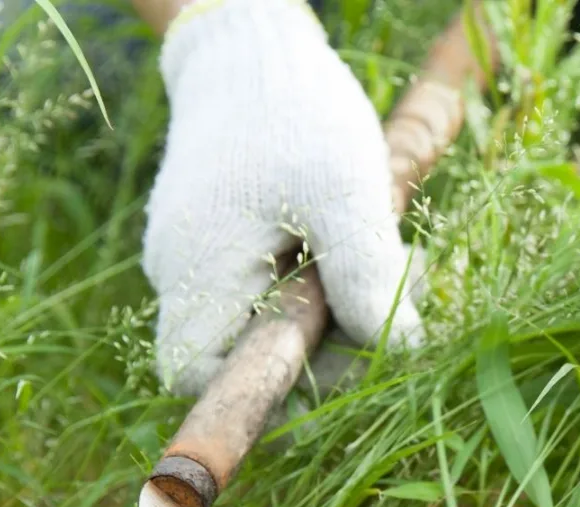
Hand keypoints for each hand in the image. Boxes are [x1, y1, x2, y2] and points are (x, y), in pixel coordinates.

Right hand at [143, 0, 420, 396]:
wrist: (252, 46)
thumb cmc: (296, 114)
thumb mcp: (346, 194)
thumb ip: (366, 276)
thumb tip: (397, 350)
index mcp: (198, 270)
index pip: (198, 375)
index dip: (262, 386)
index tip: (335, 354)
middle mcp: (182, 273)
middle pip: (243, 353)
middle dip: (327, 342)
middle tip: (395, 295)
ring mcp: (197, 255)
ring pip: (265, 319)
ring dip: (335, 307)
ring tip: (390, 257)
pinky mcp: (219, 238)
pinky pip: (267, 284)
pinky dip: (320, 278)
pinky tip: (358, 239)